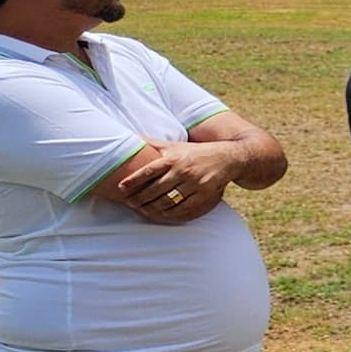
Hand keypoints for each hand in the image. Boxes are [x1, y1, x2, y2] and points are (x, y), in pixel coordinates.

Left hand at [107, 142, 233, 223]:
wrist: (229, 158)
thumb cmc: (195, 151)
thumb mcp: (175, 145)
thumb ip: (153, 144)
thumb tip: (130, 138)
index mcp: (173, 158)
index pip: (148, 171)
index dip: (133, 180)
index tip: (121, 188)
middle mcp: (183, 171)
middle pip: (155, 189)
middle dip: (139, 198)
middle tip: (129, 203)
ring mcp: (194, 184)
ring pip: (168, 200)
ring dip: (152, 208)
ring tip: (142, 210)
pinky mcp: (204, 194)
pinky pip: (184, 208)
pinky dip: (170, 213)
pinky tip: (161, 213)